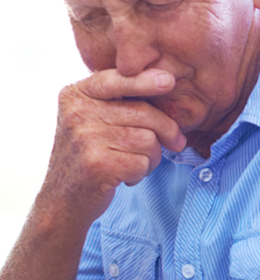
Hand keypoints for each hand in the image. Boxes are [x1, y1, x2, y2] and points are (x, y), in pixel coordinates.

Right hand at [44, 68, 185, 224]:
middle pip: (144, 112)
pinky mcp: (96, 165)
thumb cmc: (90, 154)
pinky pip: (142, 163)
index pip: (118, 79)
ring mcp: (85, 138)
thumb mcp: (94, 119)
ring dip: (153, 157)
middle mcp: (77, 112)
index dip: (145, 80)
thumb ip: (120, 100)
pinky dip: (142, 173)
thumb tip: (168, 83)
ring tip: (135, 163)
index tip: (169, 81)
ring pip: (148, 139)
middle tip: (175, 143)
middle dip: (167, 130)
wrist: (63, 200)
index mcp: (76, 94)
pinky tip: (126, 177)